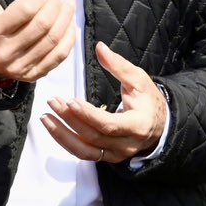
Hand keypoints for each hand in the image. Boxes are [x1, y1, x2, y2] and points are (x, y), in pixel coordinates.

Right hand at [0, 0, 75, 84]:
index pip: (24, 12)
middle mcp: (5, 52)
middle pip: (42, 26)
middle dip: (56, 7)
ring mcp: (20, 66)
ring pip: (53, 40)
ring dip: (66, 19)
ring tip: (69, 5)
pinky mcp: (33, 74)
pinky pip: (58, 57)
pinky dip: (69, 40)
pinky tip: (72, 26)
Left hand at [41, 42, 167, 163]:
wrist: (160, 126)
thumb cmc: (149, 101)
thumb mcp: (139, 80)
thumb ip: (119, 65)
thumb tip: (100, 48)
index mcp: (137, 124)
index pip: (109, 124)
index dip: (88, 115)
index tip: (71, 101)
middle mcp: (126, 144)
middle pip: (93, 136)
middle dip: (70, 119)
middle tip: (53, 102)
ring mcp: (116, 154)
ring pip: (85, 151)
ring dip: (62, 135)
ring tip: (46, 118)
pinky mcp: (107, 157)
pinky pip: (84, 154)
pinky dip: (66, 142)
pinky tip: (54, 128)